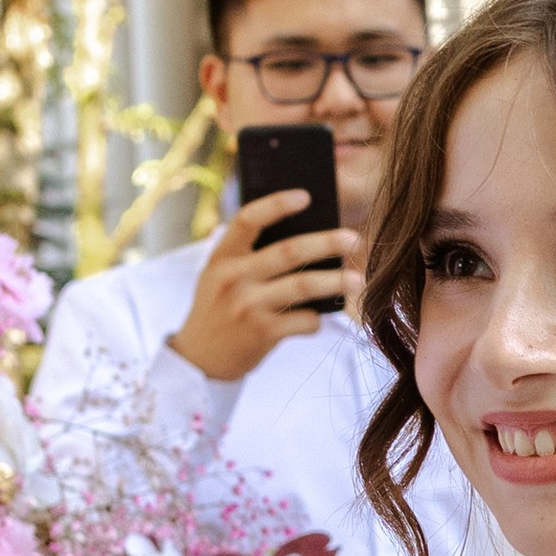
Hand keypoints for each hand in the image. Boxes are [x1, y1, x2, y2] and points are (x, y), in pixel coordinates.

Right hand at [166, 190, 360, 382]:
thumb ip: (248, 257)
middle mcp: (233, 277)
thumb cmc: (219, 309)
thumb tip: (307, 237)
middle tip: (353, 239)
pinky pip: (303, 319)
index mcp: (222, 256)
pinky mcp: (261, 333)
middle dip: (326, 243)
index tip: (306, 196)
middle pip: (288, 251)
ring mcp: (247, 306)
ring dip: (335, 281)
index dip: (277, 204)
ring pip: (303, 285)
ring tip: (357, 279)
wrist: (199, 360)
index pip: (248, 219)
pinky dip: (316, 319)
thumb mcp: (219, 276)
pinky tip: (318, 318)